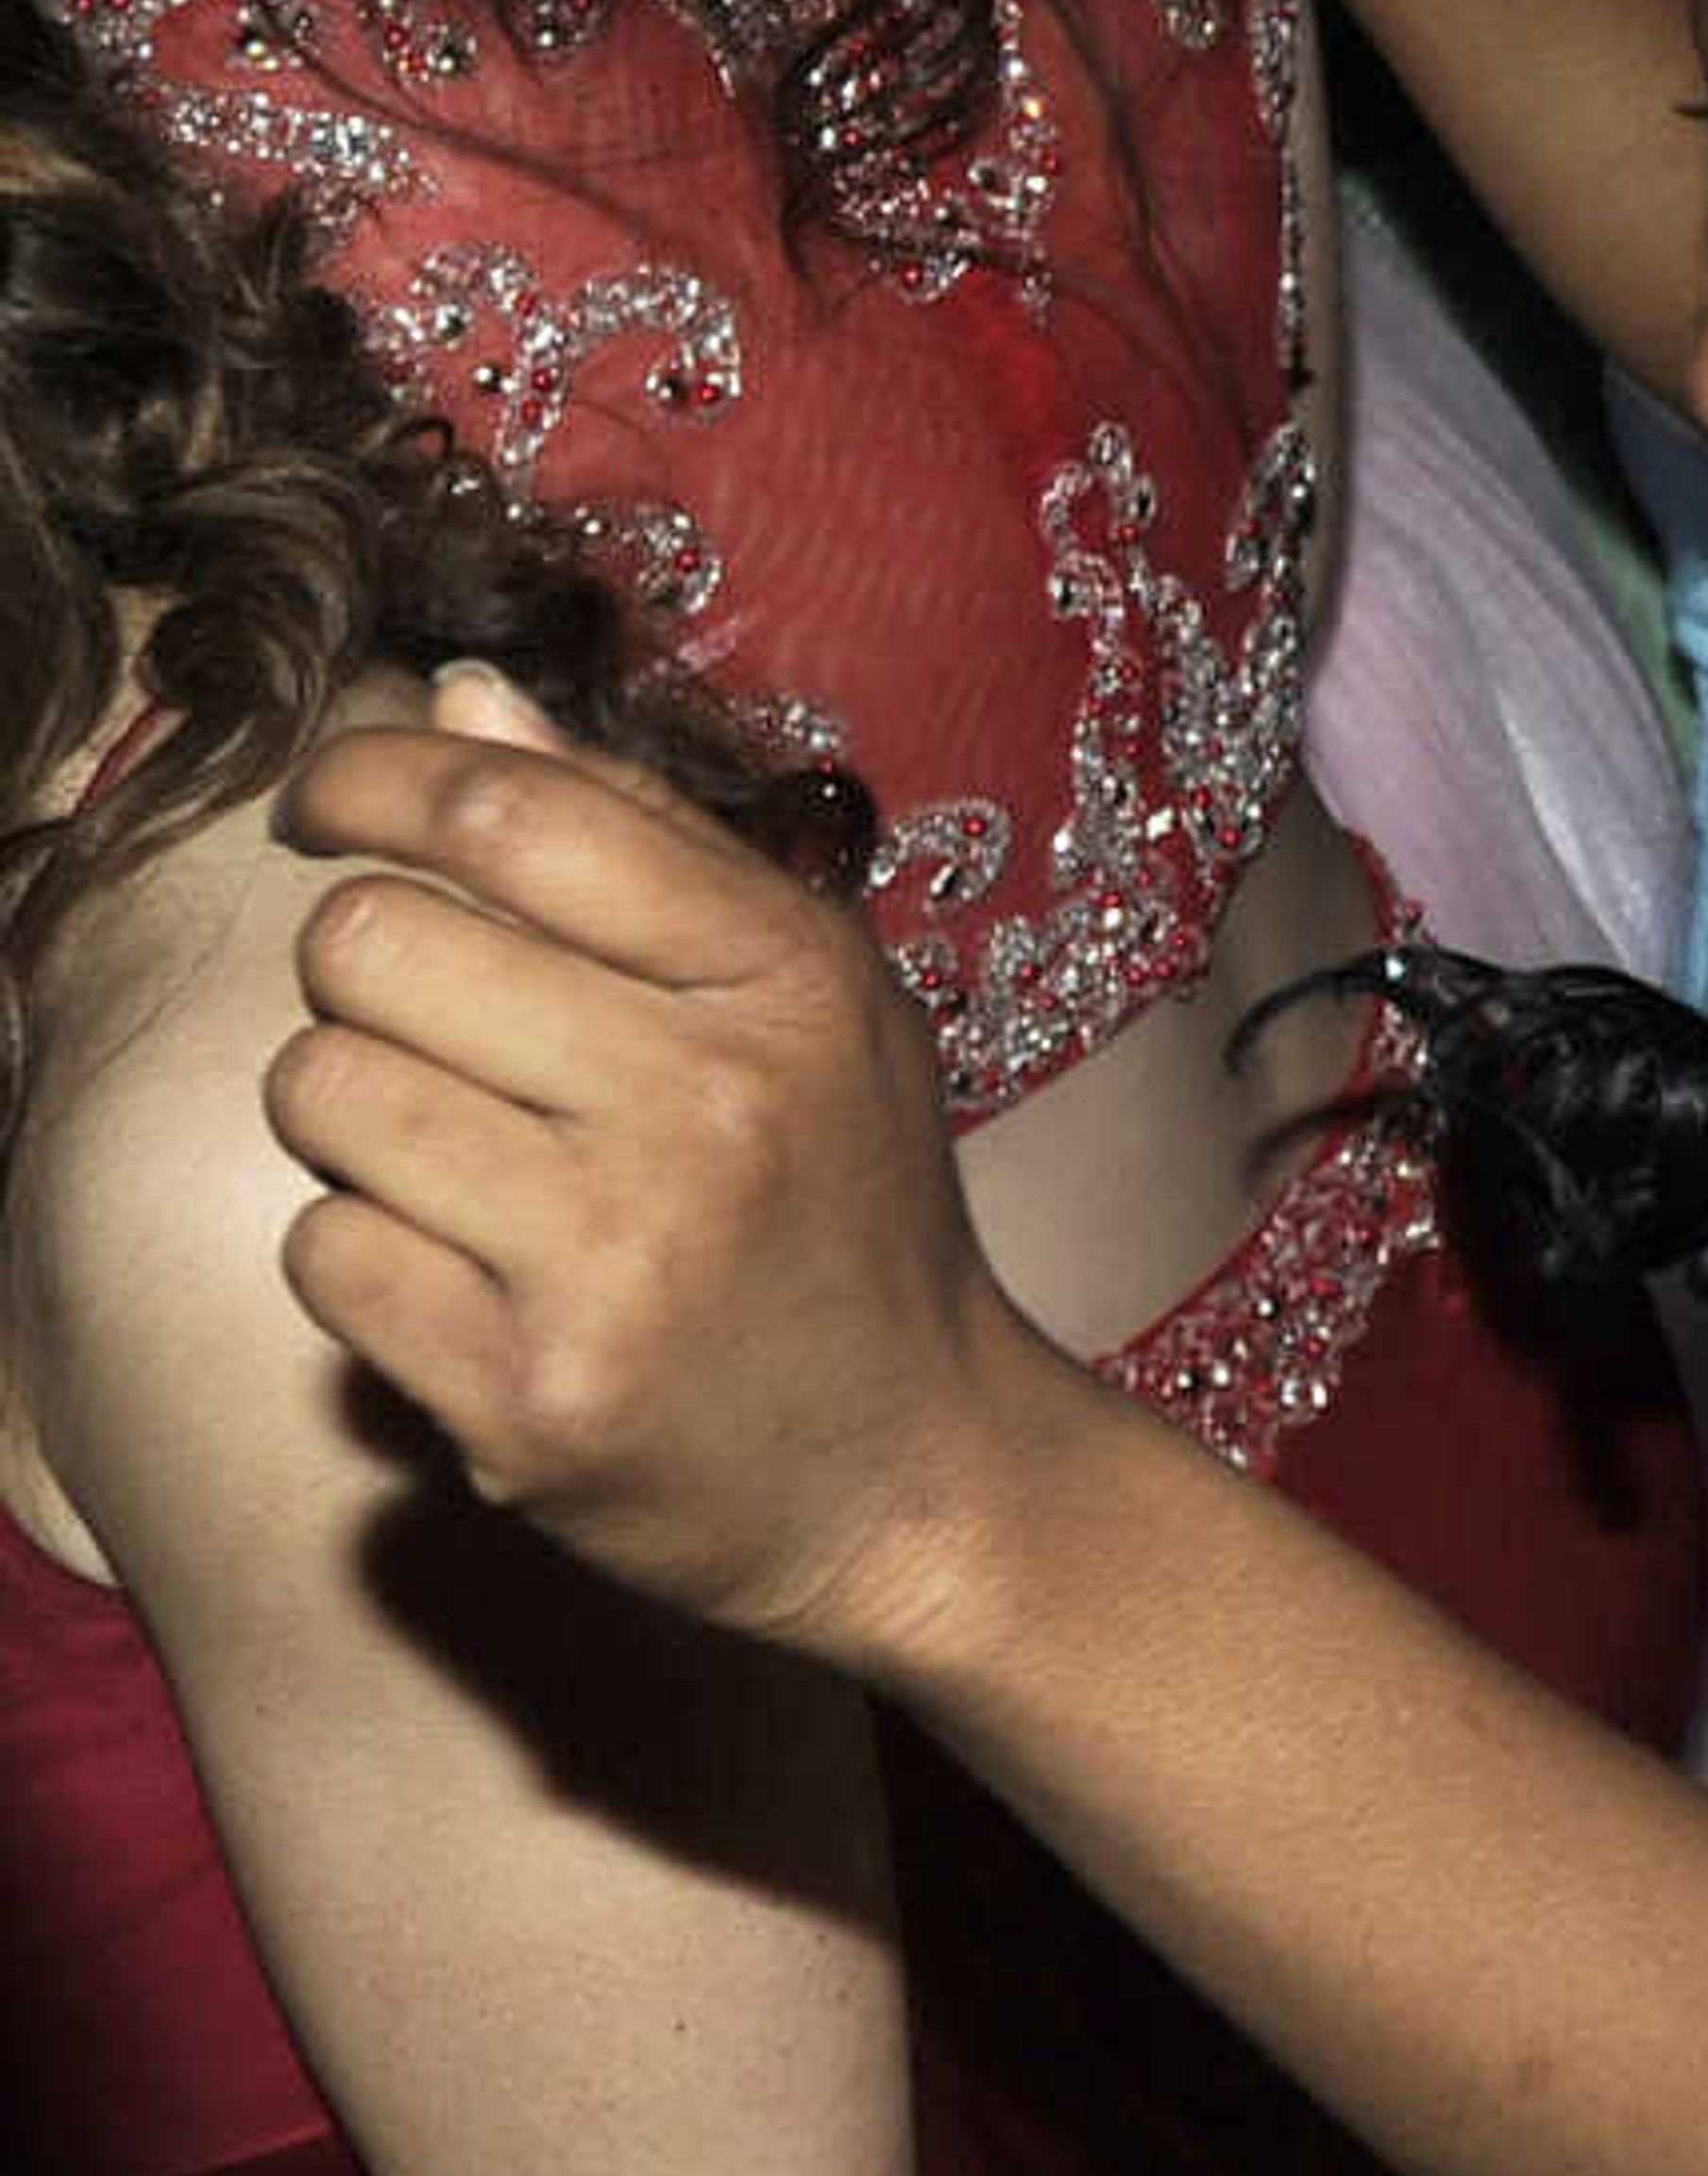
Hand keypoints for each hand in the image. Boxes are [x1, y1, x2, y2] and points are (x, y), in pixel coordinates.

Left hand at [266, 678, 1056, 1673]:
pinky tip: (465, 1278)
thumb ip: (640, 836)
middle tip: (425, 1025)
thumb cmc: (844, 1207)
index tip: (327, 804)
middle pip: (375, 944)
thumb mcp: (807, 994)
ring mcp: (615, 1262)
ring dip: (351, 1114)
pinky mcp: (530, 1399)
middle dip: (359, 969)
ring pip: (322, 1094)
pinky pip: (324, 1254)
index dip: (370, 781)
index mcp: (788, 980)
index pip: (512, 813)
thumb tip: (456, 700)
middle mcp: (709, 1108)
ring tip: (456, 1159)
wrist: (916, 1475)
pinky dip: (365, 1258)